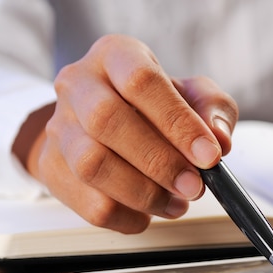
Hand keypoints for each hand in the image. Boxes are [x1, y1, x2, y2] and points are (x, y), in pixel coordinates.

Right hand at [18, 34, 237, 232]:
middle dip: (160, 162)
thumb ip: (213, 110)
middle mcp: (79, 84)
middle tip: (194, 186)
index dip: (178, 121)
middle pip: (107, 121)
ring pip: (92, 165)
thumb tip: (220, 139)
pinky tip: (150, 212)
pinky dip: (128, 217)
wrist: (103, 123)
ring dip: (144, 194)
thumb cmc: (155, 105)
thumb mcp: (193, 94)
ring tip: (176, 202)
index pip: (141, 80)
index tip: (209, 155)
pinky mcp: (52, 168)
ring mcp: (59, 126)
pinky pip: (88, 203)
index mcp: (116, 55)